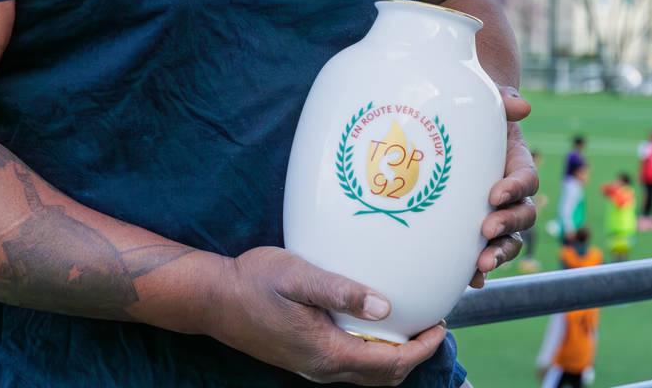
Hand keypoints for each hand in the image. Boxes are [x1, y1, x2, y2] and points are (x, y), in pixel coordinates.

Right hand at [207, 247, 445, 384]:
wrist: (212, 298)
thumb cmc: (252, 281)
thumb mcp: (298, 275)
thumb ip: (341, 291)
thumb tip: (386, 307)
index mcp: (327, 352)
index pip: (390, 364)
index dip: (422, 349)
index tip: (440, 326)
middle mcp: (321, 367)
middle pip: (382, 376)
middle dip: (413, 356)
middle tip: (430, 326)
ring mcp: (310, 365)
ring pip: (365, 373)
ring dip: (391, 355)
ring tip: (406, 325)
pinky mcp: (301, 357)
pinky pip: (347, 364)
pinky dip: (369, 352)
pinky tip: (368, 325)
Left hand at [470, 86, 537, 287]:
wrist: (453, 127)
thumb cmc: (473, 111)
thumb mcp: (487, 102)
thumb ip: (505, 101)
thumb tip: (521, 107)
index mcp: (516, 165)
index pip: (527, 181)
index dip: (515, 189)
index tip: (495, 193)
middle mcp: (510, 194)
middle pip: (522, 217)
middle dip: (507, 226)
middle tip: (485, 231)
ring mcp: (494, 213)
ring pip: (507, 240)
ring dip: (497, 254)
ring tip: (479, 265)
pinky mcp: (473, 227)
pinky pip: (481, 251)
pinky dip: (477, 268)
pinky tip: (468, 281)